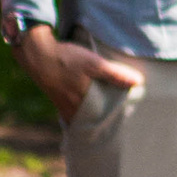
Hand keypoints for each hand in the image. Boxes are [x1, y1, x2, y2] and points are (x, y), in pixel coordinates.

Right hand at [11, 26, 145, 121]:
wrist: (38, 54)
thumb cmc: (67, 59)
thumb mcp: (94, 63)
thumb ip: (115, 74)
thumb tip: (138, 82)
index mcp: (83, 103)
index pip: (103, 119)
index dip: (114, 122)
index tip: (126, 121)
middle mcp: (72, 109)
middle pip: (93, 121)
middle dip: (105, 122)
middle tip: (120, 121)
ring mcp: (63, 106)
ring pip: (83, 117)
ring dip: (94, 117)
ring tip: (108, 115)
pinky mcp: (58, 100)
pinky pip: (72, 113)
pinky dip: (83, 113)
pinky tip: (89, 107)